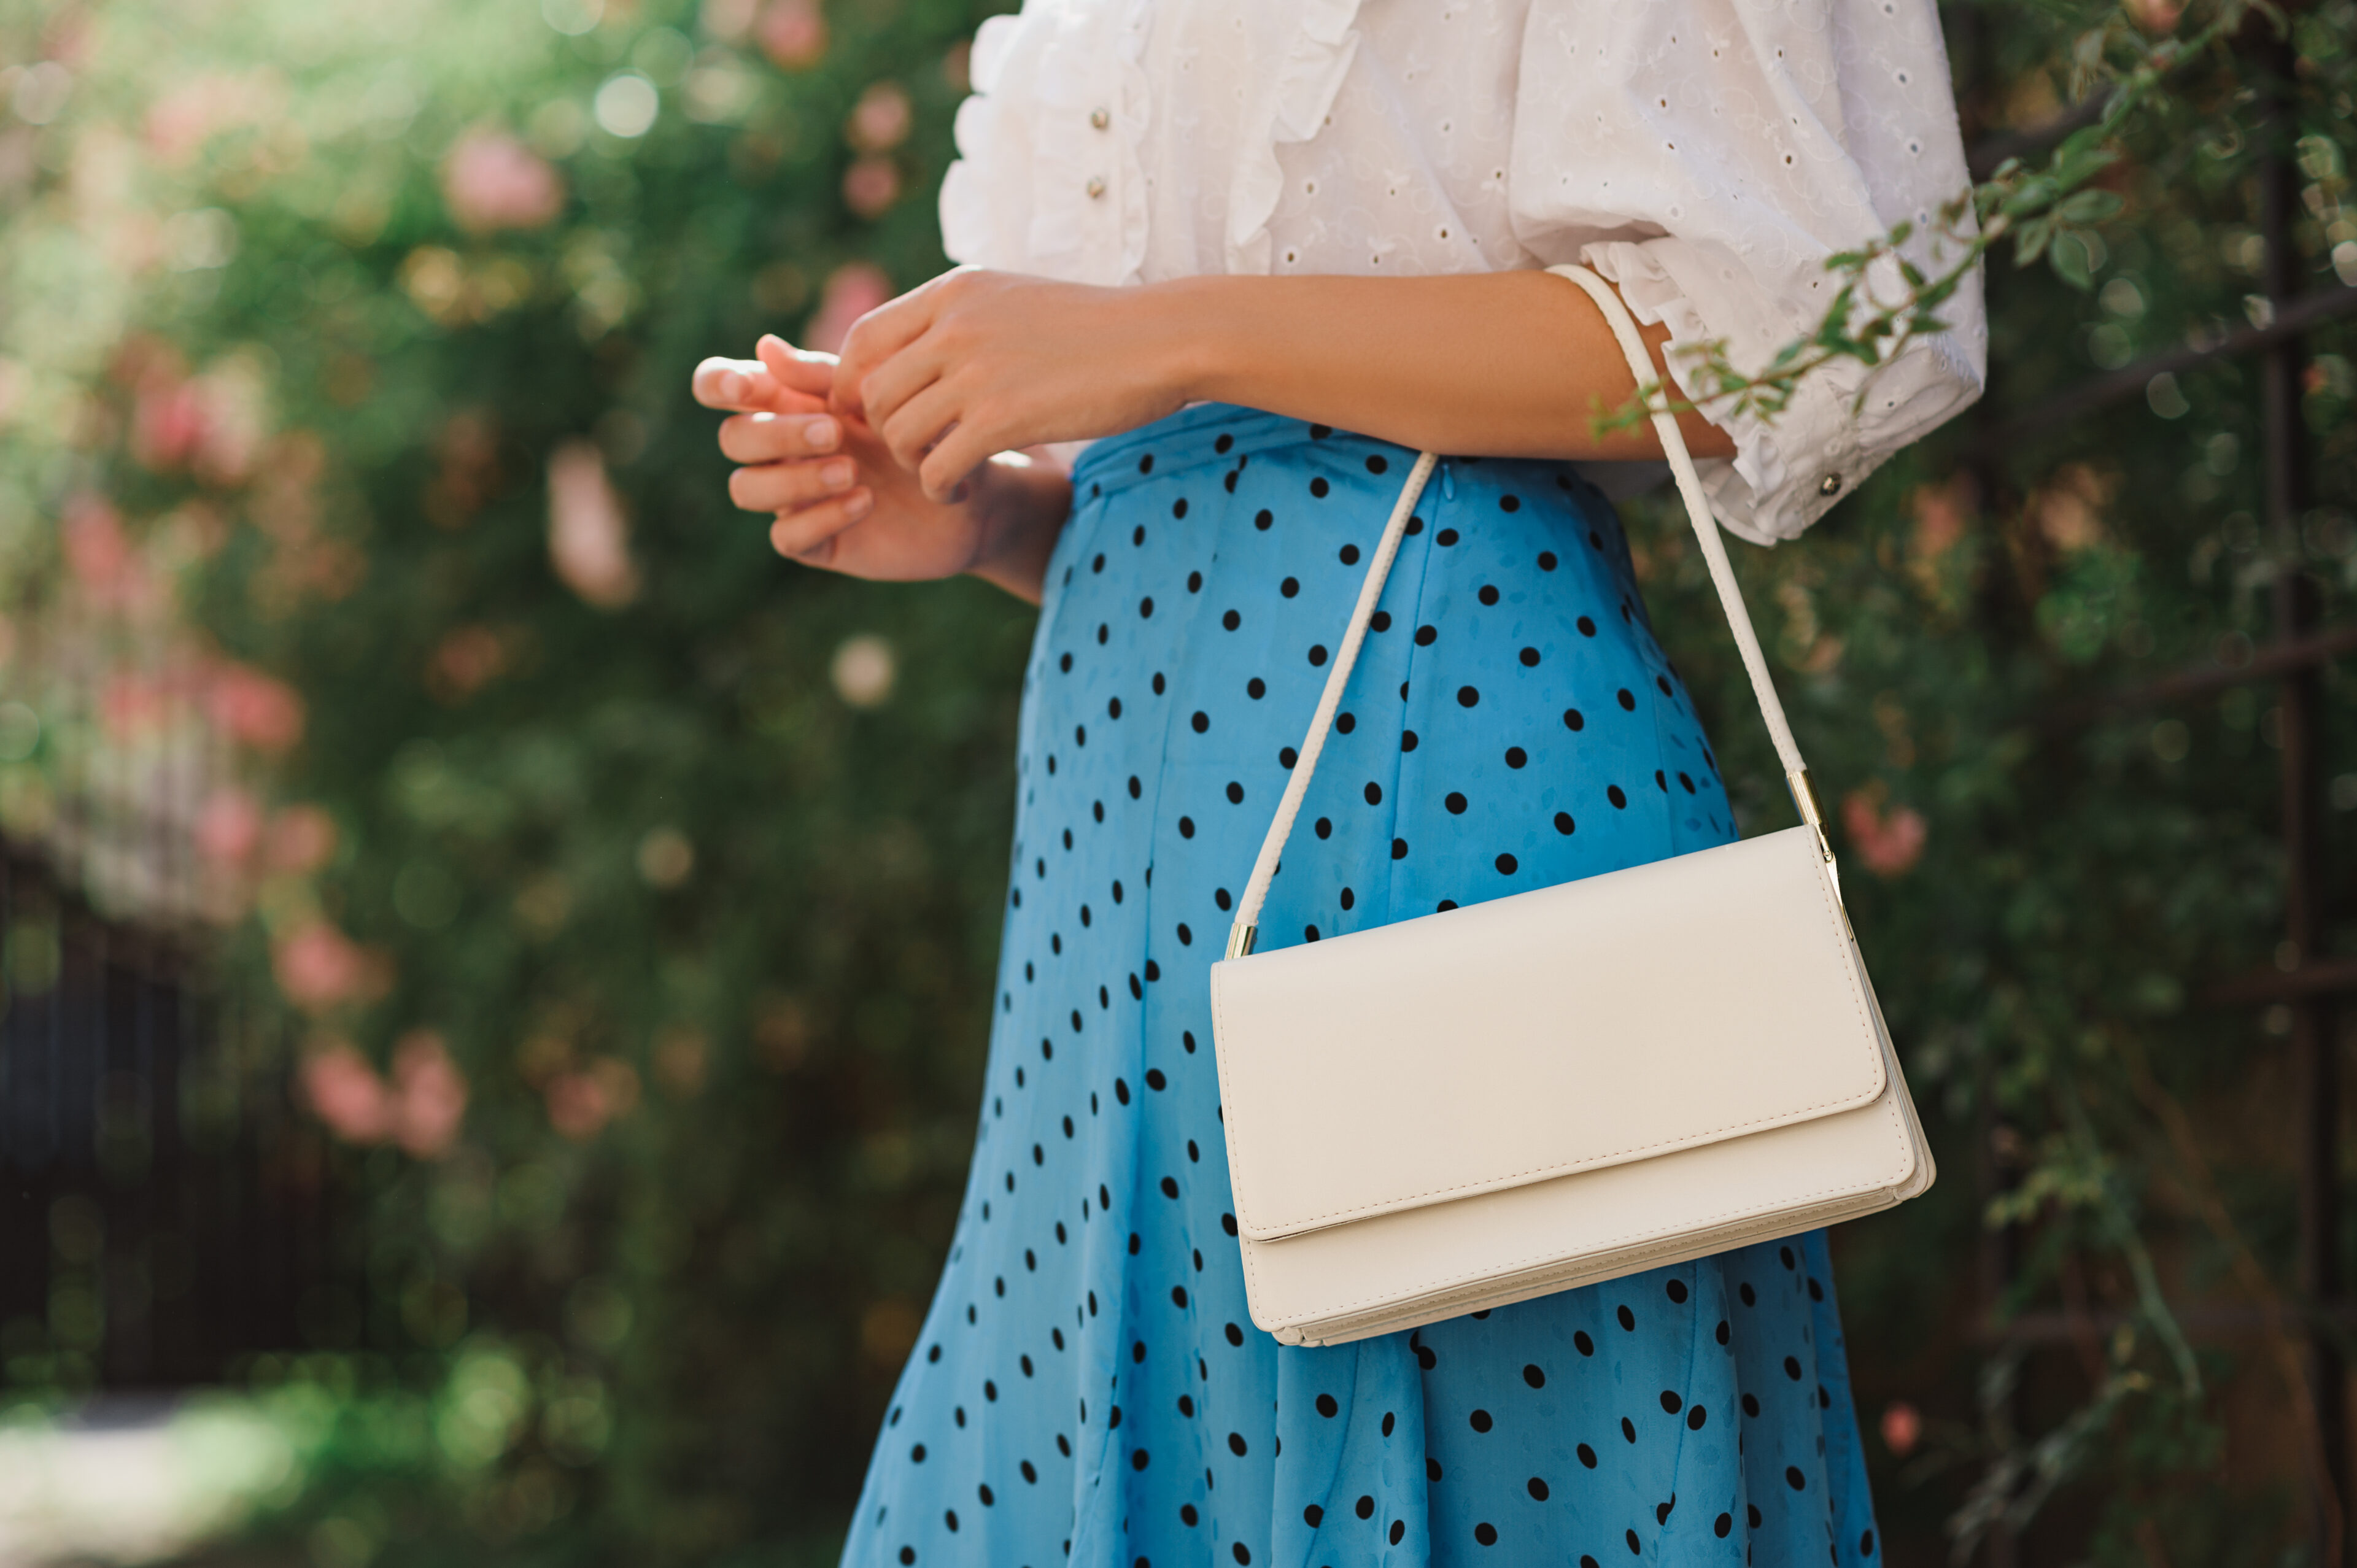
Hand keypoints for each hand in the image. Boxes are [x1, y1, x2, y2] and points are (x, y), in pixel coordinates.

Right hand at [694, 335, 1070, 599]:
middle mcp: (781, 448)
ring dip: (793, 477)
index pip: (719, 387)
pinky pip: (785, 535)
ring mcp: (794, 495)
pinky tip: (865, 501)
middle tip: (836, 432)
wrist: (977, 490)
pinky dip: (819, 516)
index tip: (745, 387)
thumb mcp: (883, 392)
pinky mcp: (817, 541)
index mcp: (787, 400)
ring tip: (852, 470)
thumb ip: (825, 374)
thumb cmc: (929, 426)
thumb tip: (765, 347)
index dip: (716, 384)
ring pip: (746, 488)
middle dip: (776, 433)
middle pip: (733, 439)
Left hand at [833, 267, 1191, 501]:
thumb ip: (962, 319)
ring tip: (943, 473)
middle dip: (884, 434)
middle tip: (916, 453)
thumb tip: (919, 349)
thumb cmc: (1096, 328)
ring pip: (898, 432)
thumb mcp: (1015, 300)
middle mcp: (954, 325)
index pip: (864, 339)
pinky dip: (940, 487)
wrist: (1160, 340)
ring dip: (912, 465)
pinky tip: (962, 490)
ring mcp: (976, 370)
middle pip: (873, 392)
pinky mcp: (1002, 417)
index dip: (853, 385)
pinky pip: (936, 466)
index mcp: (954, 293)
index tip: (873, 416)